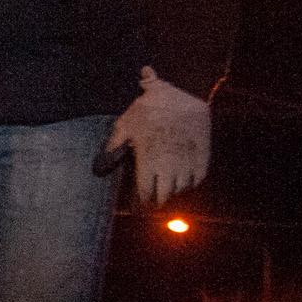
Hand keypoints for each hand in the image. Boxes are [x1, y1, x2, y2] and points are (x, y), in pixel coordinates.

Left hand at [102, 67, 210, 205]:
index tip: (138, 207)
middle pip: (164, 195)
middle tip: (152, 203)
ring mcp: (188, 160)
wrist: (182, 94)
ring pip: (182, 189)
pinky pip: (199, 178)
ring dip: (174, 193)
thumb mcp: (124, 125)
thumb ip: (113, 147)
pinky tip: (184, 182)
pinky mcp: (203, 154)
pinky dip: (191, 183)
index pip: (145, 192)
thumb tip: (98, 168)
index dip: (141, 203)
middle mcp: (169, 165)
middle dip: (157, 201)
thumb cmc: (148, 109)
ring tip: (167, 192)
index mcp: (148, 161)